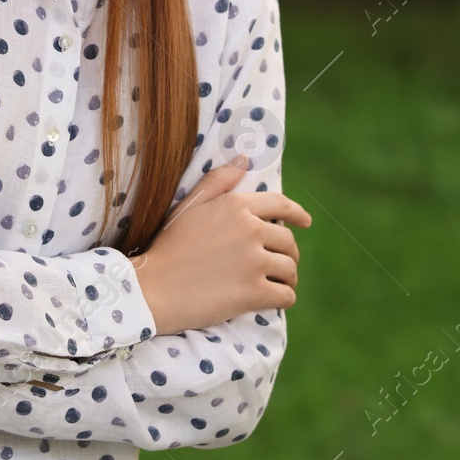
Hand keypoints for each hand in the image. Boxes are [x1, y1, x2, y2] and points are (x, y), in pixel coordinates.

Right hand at [131, 155, 311, 335]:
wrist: (153, 288)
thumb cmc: (169, 246)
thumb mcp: (189, 205)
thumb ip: (218, 181)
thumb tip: (244, 160)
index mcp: (237, 206)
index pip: (281, 205)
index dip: (297, 214)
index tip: (306, 222)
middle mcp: (250, 230)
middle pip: (287, 242)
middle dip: (287, 253)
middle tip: (278, 265)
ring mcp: (254, 262)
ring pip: (290, 269)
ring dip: (287, 278)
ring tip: (277, 283)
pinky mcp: (254, 292)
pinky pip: (286, 295)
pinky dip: (284, 298)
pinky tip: (273, 299)